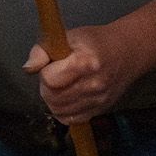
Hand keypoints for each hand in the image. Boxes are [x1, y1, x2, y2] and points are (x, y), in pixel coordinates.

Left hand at [28, 24, 144, 124]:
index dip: (46, 71)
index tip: (53, 64)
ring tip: (62, 85)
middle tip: (55, 75)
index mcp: (86, 63)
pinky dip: (63, 110)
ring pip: (59, 111)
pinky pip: (71, 119)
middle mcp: (94, 84)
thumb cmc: (95, 42)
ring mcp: (98, 100)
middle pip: (53, 97)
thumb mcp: (68, 36)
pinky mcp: (100, 110)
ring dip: (53, 99)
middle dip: (47, 86)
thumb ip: (43, 50)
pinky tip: (68, 97)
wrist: (127, 52)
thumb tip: (28, 68)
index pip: (49, 79)